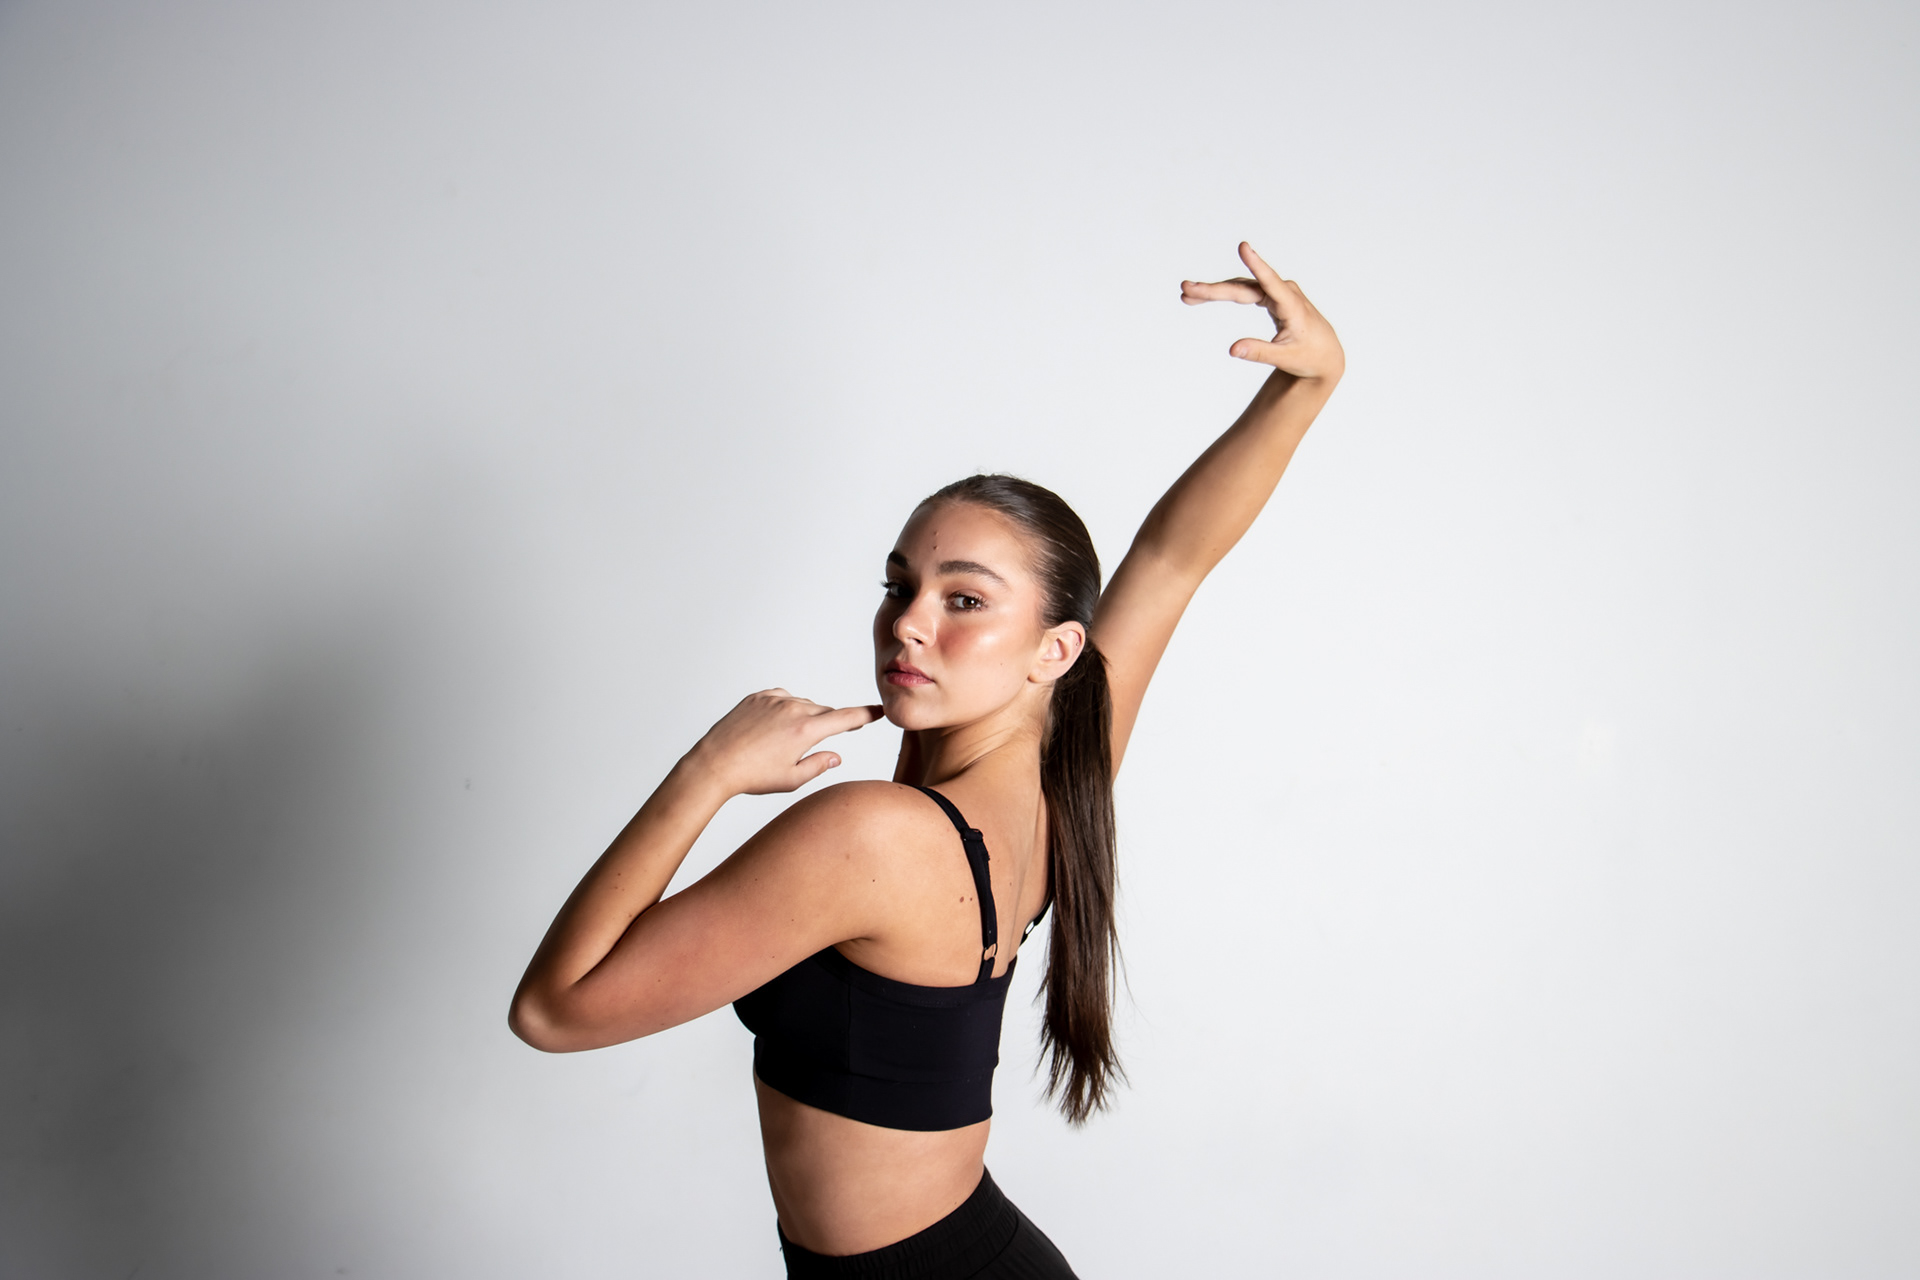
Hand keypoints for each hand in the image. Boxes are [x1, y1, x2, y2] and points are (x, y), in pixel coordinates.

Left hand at [682, 689, 883, 796]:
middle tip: (817, 742)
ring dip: (804, 717)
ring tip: (784, 742)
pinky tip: (774, 727)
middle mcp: (793, 709)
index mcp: (805, 730)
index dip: (865, 715)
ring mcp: (774, 700)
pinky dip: (785, 709)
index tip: (878, 711)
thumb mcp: (792, 780)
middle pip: (824, 712)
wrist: (714, 763)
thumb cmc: (752, 776)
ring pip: (803, 704)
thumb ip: (818, 766)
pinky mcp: (757, 697)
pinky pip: (781, 698)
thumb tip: (836, 755)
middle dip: (827, 724)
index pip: (845, 718)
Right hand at [1181, 242, 1343, 380]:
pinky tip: (1202, 295)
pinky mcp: (1269, 296)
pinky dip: (1223, 294)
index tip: (1243, 246)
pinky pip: (1243, 292)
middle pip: (1244, 287)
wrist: (1324, 354)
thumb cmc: (1308, 356)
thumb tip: (1232, 349)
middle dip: (1214, 290)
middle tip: (1186, 289)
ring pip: (1240, 288)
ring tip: (1186, 294)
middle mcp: (1284, 293)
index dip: (1256, 265)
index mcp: (1292, 306)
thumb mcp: (1285, 358)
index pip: (1270, 282)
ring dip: (1214, 291)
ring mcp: (1276, 293)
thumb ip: (1259, 352)